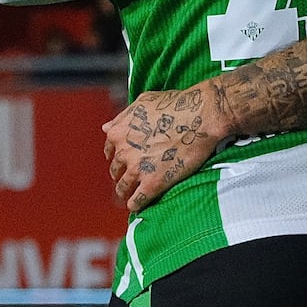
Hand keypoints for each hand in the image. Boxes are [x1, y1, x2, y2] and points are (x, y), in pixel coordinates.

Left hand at [103, 85, 227, 211]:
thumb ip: (123, 117)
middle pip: (115, 171)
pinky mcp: (152, 183)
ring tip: (132, 195)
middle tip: (129, 178)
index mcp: (119, 132)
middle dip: (121, 175)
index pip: (109, 151)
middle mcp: (124, 152)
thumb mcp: (143, 102)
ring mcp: (137, 169)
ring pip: (122, 188)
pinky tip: (139, 205)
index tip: (124, 161)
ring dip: (126, 192)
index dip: (117, 157)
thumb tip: (107, 127)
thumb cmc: (175, 105)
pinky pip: (136, 201)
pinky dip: (136, 205)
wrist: (199, 116)